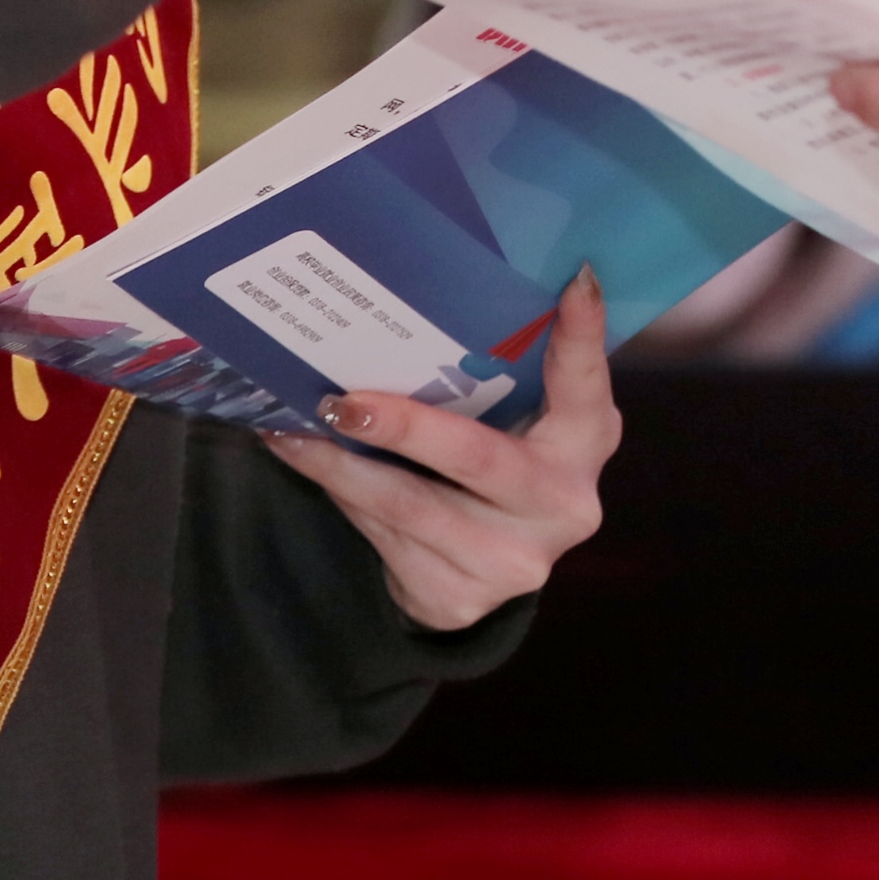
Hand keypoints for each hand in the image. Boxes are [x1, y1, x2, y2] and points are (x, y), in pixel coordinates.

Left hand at [269, 271, 624, 628]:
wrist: (485, 573)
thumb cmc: (497, 466)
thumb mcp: (519, 422)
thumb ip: (505, 376)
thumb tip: (443, 293)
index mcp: (584, 443)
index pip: (585, 383)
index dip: (582, 335)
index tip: (575, 282)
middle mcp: (560, 506)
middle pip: (474, 457)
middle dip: (401, 426)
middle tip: (340, 401)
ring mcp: (512, 561)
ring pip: (407, 503)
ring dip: (339, 463)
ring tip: (293, 428)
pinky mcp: (458, 597)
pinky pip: (384, 535)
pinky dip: (342, 494)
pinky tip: (309, 465)